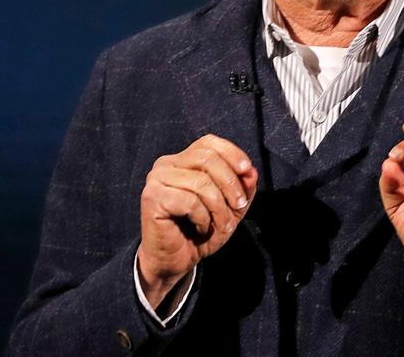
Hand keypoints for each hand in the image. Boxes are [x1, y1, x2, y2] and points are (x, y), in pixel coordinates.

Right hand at [137, 134, 257, 306]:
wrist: (174, 261)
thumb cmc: (199, 231)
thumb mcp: (229, 208)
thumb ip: (242, 188)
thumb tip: (251, 172)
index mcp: (183, 160)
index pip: (208, 143)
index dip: (232, 153)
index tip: (248, 171)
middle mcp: (166, 164)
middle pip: (207, 159)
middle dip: (230, 184)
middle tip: (239, 206)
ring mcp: (157, 179)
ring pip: (200, 182)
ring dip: (219, 207)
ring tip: (222, 224)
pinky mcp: (152, 197)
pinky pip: (189, 201)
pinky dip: (202, 217)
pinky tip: (200, 227)